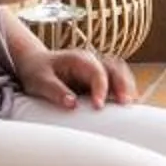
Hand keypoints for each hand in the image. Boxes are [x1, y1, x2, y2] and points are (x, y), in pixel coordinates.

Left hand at [20, 45, 137, 109]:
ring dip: (127, 87)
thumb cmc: (36, 71)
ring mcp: (97, 68)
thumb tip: (72, 104)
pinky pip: (117, 81)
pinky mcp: (99, 79)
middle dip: (123, 85)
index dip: (101, 88)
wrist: (34, 64)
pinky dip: (123, 91)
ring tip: (132, 104)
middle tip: (126, 104)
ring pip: (120, 72)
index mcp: (79, 59)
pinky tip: (126, 104)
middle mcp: (92, 61)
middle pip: (115, 68)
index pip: (97, 71)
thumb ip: (55, 91)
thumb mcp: (40, 82)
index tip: (99, 106)